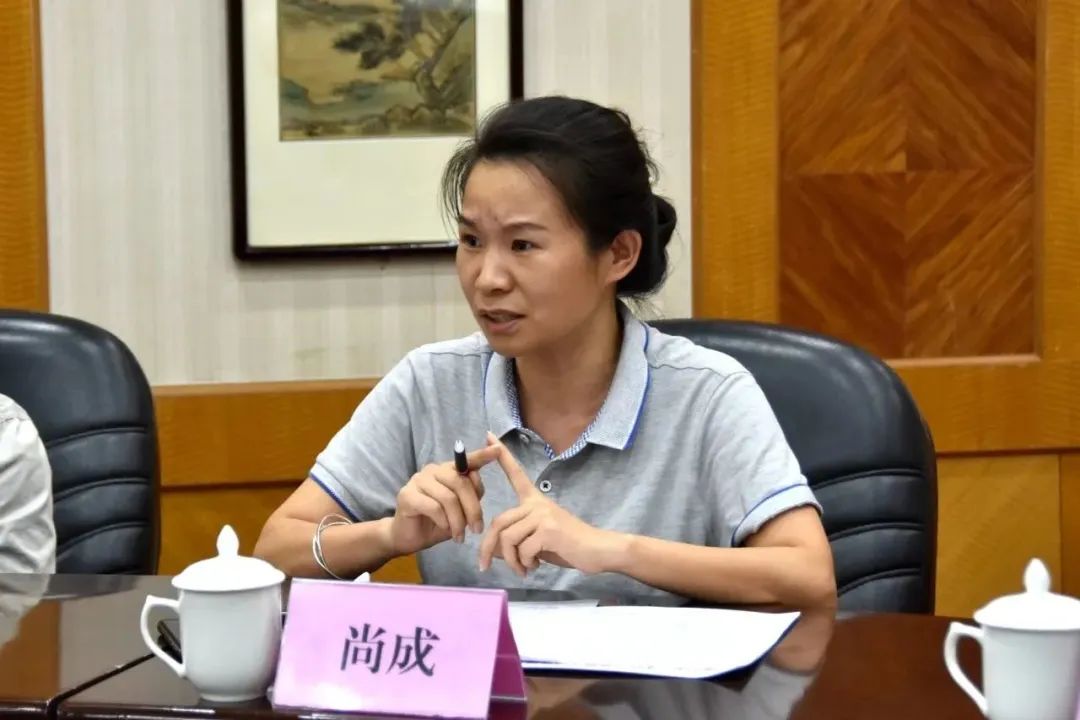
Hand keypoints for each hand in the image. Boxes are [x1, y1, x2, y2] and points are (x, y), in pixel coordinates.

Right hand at [389, 443, 501, 555]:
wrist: (410, 538)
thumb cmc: (438, 522)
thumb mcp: (461, 510)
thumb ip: (471, 494)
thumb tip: (477, 476)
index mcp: (448, 471)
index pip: (467, 461)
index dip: (482, 455)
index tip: (498, 450)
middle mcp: (433, 470)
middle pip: (460, 482)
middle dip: (473, 508)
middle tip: (477, 529)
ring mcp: (418, 480)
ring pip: (448, 497)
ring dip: (458, 520)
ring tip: (460, 536)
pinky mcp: (407, 495)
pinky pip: (433, 507)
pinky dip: (443, 521)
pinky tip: (444, 528)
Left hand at [478, 432, 625, 576]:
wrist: (598, 550)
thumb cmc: (568, 545)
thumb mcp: (538, 540)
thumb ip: (517, 540)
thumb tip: (494, 551)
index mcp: (535, 500)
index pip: (516, 474)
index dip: (502, 456)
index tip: (488, 434)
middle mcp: (537, 503)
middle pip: (499, 522)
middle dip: (488, 547)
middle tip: (485, 566)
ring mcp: (543, 515)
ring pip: (508, 538)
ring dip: (512, 560)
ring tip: (523, 568)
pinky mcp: (549, 530)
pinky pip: (522, 549)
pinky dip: (524, 563)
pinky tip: (535, 566)